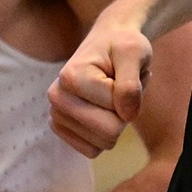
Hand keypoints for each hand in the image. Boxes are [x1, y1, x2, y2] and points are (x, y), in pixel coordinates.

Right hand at [49, 14, 150, 157]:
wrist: (108, 42)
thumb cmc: (121, 45)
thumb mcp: (134, 52)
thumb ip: (131, 84)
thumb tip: (126, 116)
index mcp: (71, 77)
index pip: (118, 114)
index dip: (130, 95)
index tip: (124, 73)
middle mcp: (57, 98)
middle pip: (108, 133)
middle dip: (124, 112)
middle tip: (120, 86)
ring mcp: (57, 115)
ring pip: (102, 143)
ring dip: (116, 120)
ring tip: (112, 94)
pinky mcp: (62, 128)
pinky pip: (93, 149)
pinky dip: (105, 132)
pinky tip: (102, 108)